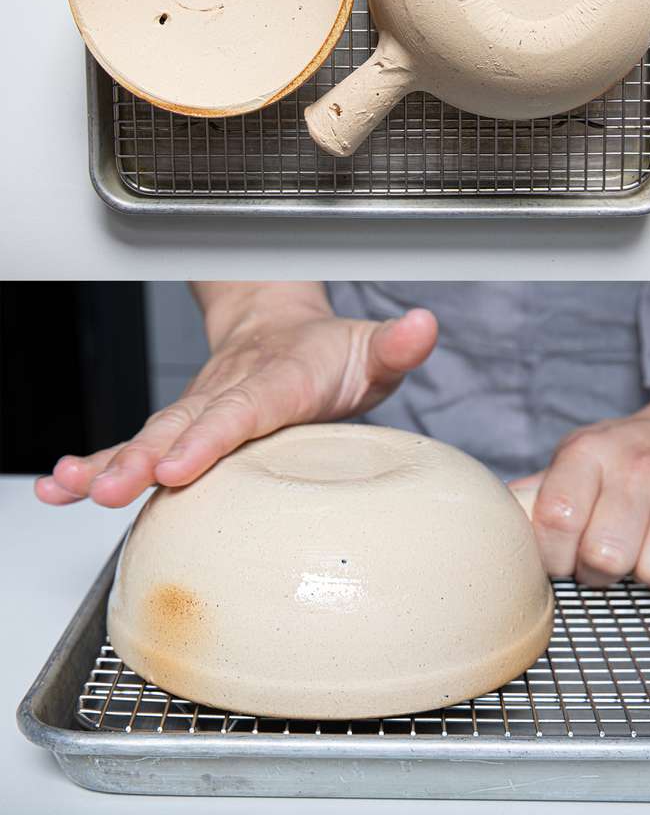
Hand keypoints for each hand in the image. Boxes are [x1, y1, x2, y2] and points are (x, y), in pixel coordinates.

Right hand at [36, 284, 436, 507]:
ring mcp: (197, 413)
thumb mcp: (371, 347)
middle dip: (146, 458)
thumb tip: (424, 326)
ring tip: (75, 488)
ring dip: (111, 464)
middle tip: (118, 485)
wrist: (281, 327)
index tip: (178, 463)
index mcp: (278, 380)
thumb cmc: (330, 353)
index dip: (211, 436)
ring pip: (150, 438)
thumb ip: (396, 345)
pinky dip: (95, 465)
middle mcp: (227, 395)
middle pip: (184, 428)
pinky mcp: (180, 430)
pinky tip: (62, 486)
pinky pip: (135, 449)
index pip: (244, 410)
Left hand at [516, 401, 649, 589]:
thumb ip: (534, 496)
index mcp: (590, 452)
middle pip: (606, 556)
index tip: (566, 554)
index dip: (555, 556)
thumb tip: (488, 523)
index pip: (556, 520)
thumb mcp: (577, 462)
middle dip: (603, 570)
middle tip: (613, 550)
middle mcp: (642, 464)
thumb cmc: (628, 461)